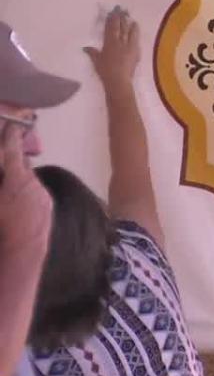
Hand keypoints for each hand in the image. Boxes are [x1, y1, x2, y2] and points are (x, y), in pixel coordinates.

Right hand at [0, 122, 50, 252]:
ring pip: (29, 179)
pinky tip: (17, 202)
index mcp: (17, 179)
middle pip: (23, 164)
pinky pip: (35, 193)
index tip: (12, 124)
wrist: (24, 251)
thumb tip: (5, 174)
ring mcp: (43, 195)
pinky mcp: (47, 207)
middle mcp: (33, 183)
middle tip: (5, 161)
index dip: (11, 136)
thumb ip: (3, 179)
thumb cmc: (3, 224)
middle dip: (13, 160)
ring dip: (19, 179)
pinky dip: (26, 192)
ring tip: (8, 187)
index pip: (13, 150)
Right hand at [85, 7, 140, 93]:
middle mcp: (120, 43)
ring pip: (131, 33)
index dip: (112, 19)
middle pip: (122, 28)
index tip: (113, 12)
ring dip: (131, 25)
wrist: (118, 80)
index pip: (111, 28)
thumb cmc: (105, 70)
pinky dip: (136, 35)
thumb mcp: (97, 61)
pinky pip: (136, 41)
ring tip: (132, 19)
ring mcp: (130, 47)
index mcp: (110, 43)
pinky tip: (136, 32)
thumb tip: (85, 47)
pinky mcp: (136, 53)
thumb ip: (92, 53)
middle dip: (122, 18)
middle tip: (122, 10)